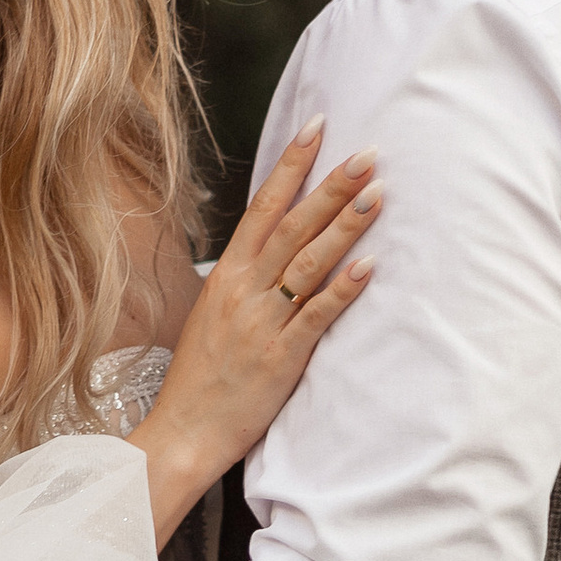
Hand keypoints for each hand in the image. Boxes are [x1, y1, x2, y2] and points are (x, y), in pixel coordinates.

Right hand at [128, 126, 380, 543]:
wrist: (183, 432)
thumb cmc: (200, 379)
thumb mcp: (212, 316)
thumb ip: (242, 282)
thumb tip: (268, 253)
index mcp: (227, 276)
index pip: (262, 207)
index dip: (292, 166)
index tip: (318, 129)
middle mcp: (244, 291)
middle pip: (292, 225)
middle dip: (332, 186)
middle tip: (367, 153)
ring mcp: (262, 322)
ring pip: (307, 262)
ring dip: (345, 225)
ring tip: (377, 194)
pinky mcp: (280, 357)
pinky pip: (316, 316)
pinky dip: (343, 289)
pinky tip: (369, 266)